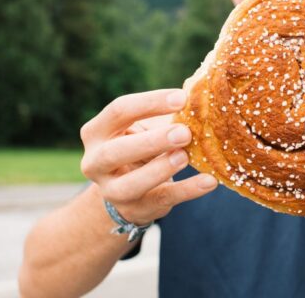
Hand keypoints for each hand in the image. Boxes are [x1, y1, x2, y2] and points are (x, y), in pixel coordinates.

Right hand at [80, 89, 217, 224]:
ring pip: (131, 183)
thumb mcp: (143, 128)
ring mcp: (111, 190)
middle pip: (116, 151)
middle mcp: (95, 162)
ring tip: (186, 156)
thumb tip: (200, 95)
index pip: (119, 111)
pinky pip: (161, 199)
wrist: (128, 191)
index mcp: (96, 131)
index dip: (150, 103)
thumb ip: (164, 114)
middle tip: (184, 132)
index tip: (183, 98)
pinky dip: (187, 190)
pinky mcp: (134, 209)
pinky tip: (209, 181)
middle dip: (152, 141)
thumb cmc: (140, 146)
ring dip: (160, 169)